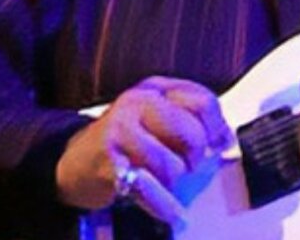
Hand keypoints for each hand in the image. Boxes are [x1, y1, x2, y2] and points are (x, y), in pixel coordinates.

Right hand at [55, 76, 231, 223]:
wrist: (74, 161)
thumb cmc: (124, 141)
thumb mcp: (157, 118)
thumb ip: (191, 120)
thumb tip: (225, 138)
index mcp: (155, 89)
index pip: (203, 101)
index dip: (217, 127)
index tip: (218, 143)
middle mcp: (138, 103)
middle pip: (192, 135)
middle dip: (195, 159)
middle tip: (187, 167)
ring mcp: (121, 131)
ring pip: (173, 166)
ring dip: (174, 184)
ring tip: (164, 181)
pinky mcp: (109, 163)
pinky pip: (150, 189)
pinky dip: (163, 205)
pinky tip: (170, 211)